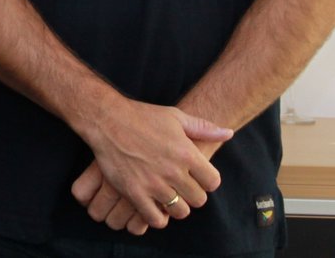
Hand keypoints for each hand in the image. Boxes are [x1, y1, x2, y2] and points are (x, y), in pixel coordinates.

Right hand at [72, 107, 230, 232]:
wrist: (107, 119)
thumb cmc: (141, 116)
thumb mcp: (175, 116)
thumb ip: (203, 127)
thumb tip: (228, 133)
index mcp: (186, 153)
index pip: (213, 182)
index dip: (206, 181)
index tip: (196, 178)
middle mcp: (173, 170)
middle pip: (198, 199)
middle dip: (192, 195)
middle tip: (181, 188)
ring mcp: (153, 183)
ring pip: (179, 211)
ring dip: (176, 206)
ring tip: (168, 197)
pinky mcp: (134, 192)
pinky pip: (155, 219)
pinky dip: (157, 217)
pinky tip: (153, 206)